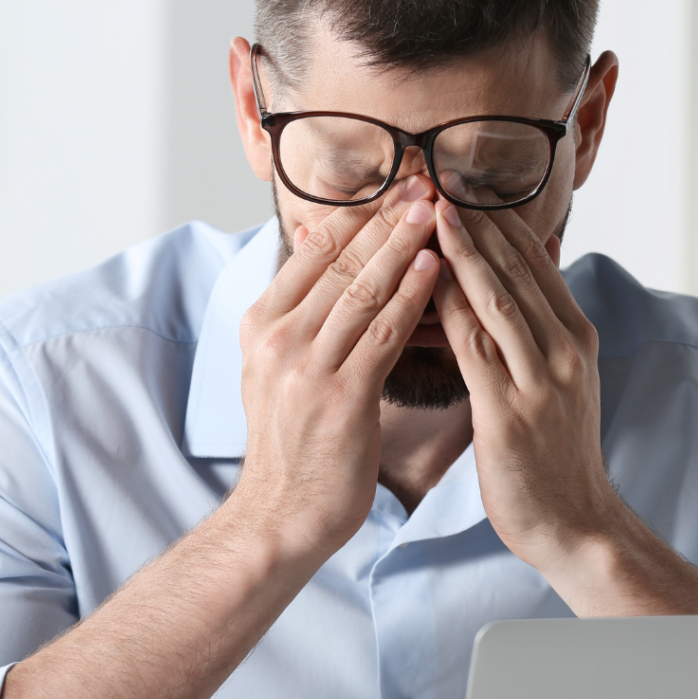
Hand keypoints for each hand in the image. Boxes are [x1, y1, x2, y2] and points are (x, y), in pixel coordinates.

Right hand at [235, 177, 439, 556]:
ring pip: (362, 289)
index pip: (315, 252)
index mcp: (261, 323)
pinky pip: (383, 333)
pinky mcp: (341, 396)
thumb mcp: (275, 367)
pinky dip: (411, 295)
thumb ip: (298, 310)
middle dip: (386, 219)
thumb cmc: (292, 440)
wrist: (280, 514)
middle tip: (425, 183)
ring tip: (436, 211)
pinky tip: (435, 268)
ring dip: (403, 245)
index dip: (359, 216)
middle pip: (340, 262)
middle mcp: (277, 336)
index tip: (396, 187)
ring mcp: (306, 365)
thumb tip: (317, 247)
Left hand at [432, 200, 617, 570]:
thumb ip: (541, 329)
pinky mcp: (512, 411)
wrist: (577, 523)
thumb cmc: (556, 451)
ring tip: (430, 209)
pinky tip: (423, 278)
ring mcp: (544, 378)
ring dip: (462, 249)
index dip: (496, 220)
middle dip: (475, 220)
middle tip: (440, 177)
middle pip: (515, 268)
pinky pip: (475, 345)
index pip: (534, 261)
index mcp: (577, 335)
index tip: (462, 185)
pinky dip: (450, 305)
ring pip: (498, 296)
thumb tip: (517, 278)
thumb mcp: (563, 380)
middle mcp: (566, 347)